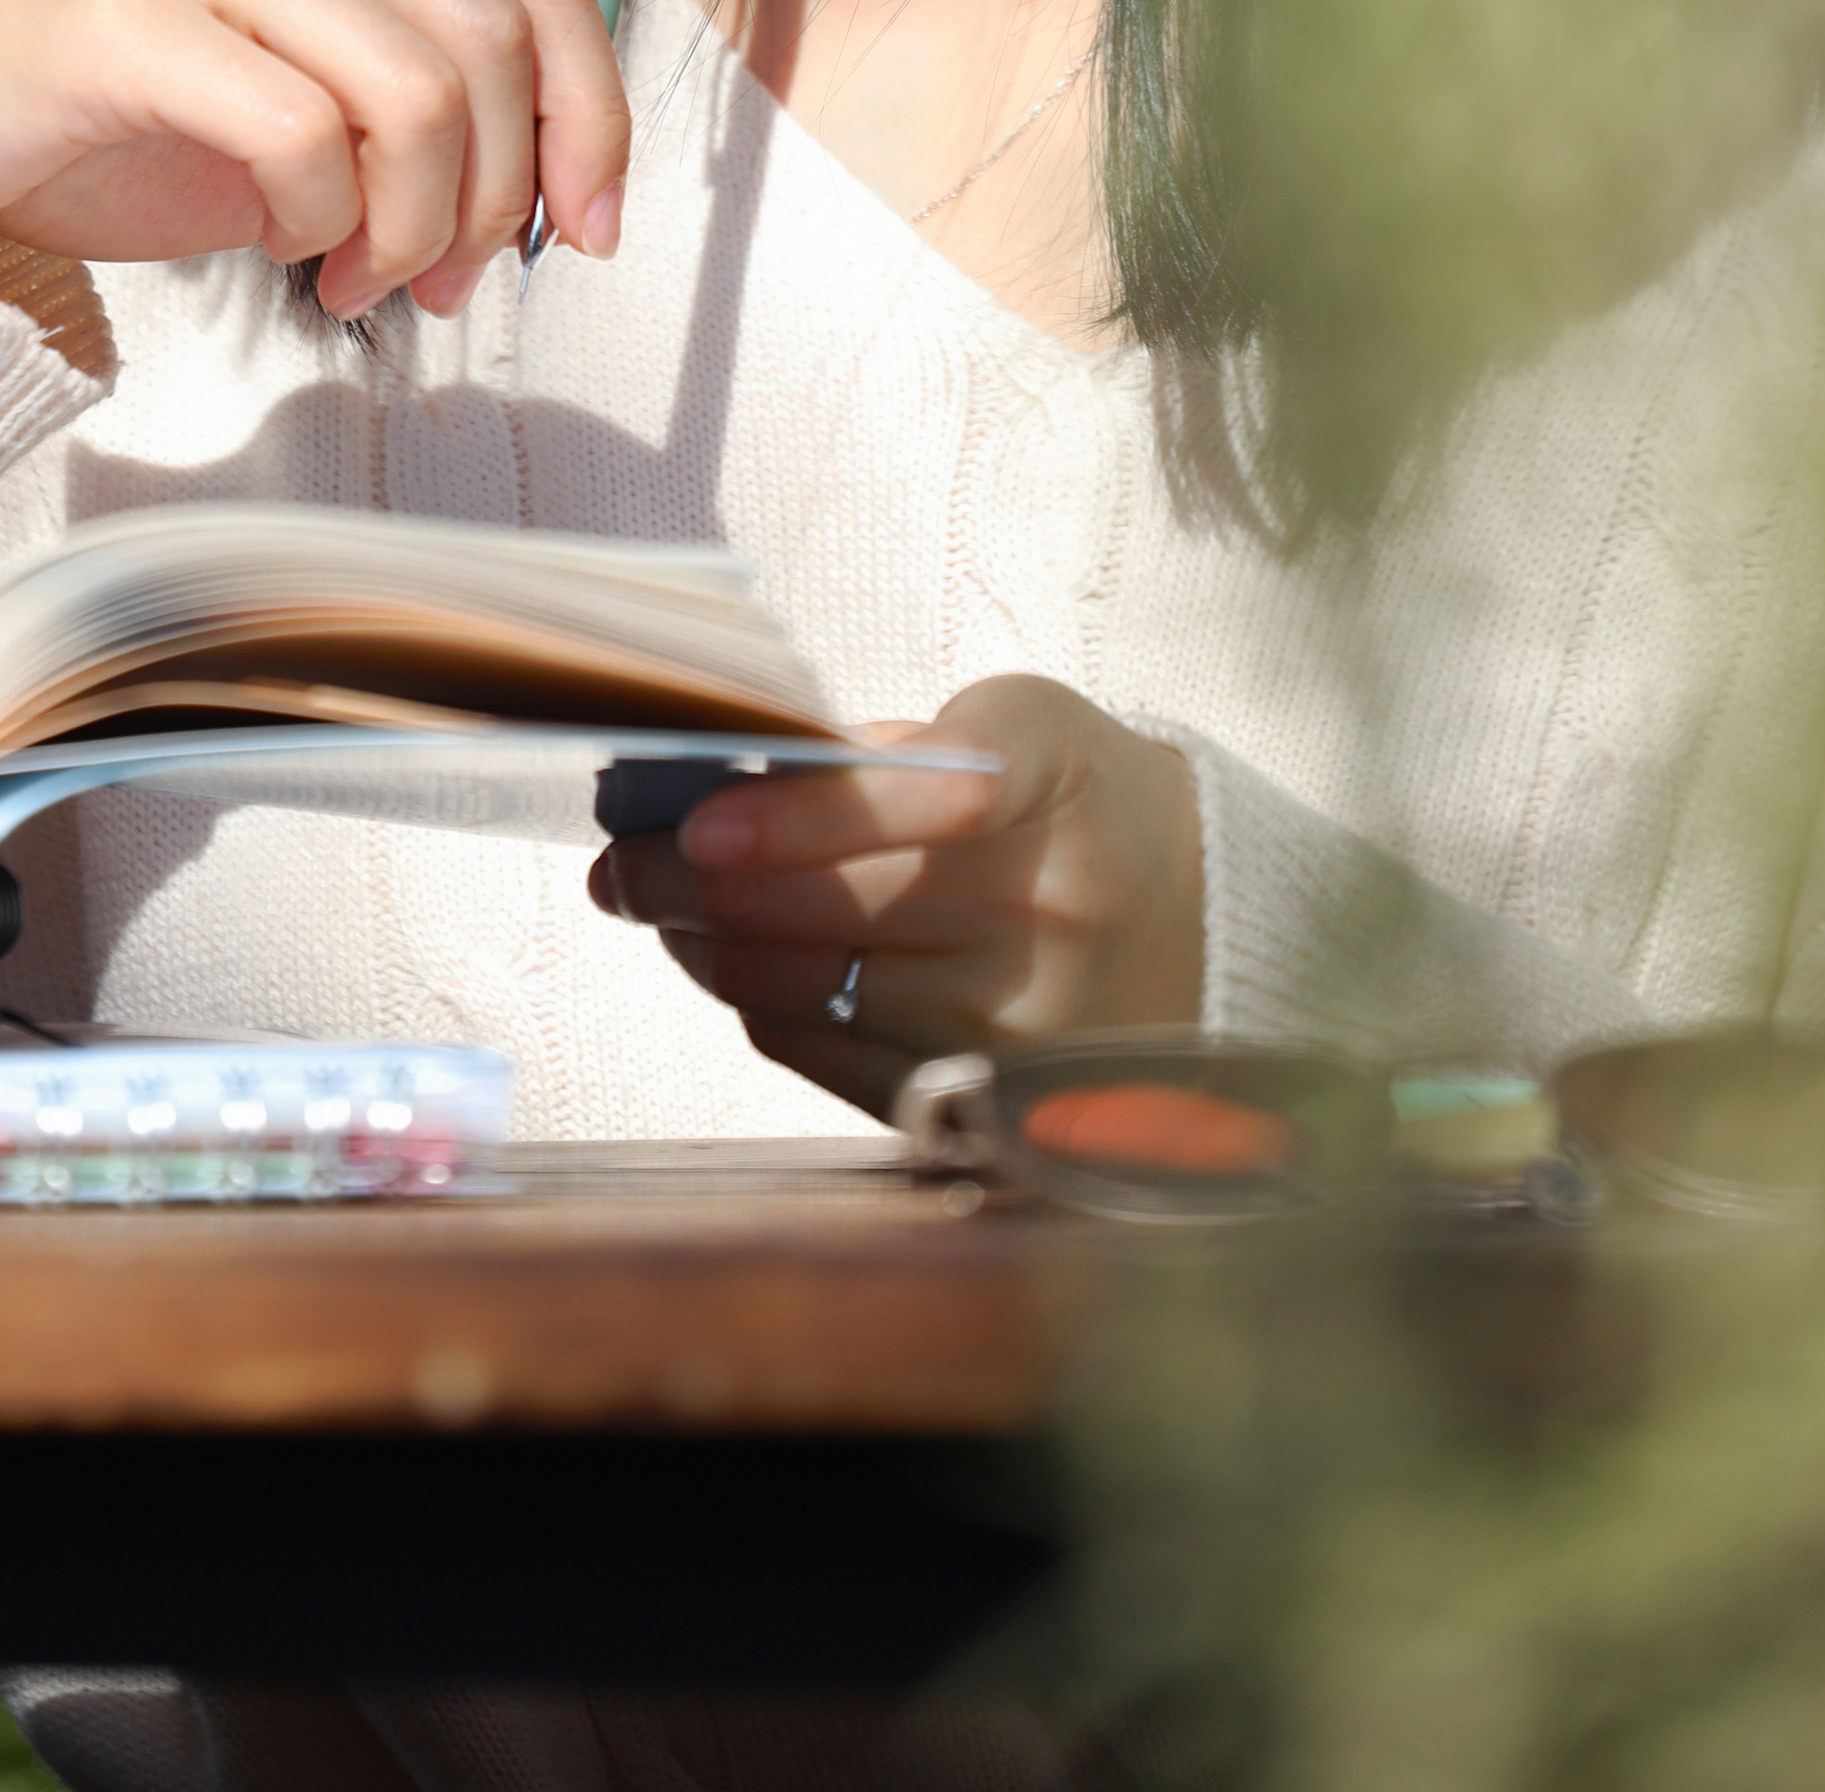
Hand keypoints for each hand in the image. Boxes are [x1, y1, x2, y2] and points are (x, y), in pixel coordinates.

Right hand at [0, 0, 629, 317]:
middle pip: (489, 44)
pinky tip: (286, 247)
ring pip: (411, 92)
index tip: (586, 227)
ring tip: (358, 278)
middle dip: (497, 197)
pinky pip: (300, 133)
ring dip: (410, 225)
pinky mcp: (126, 12)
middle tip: (447, 284)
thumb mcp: (292, 86)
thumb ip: (406, 96)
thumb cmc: (105, 113)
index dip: (591, 114)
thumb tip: (550, 191)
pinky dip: (318, 221)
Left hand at [589, 676, 1203, 1118]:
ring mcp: (1020, 1021)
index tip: (696, 821)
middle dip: (691, 885)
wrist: (1201, 920)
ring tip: (658, 905)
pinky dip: (758, 1004)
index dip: (799, 818)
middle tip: (622, 861)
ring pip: (807, 991)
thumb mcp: (1010, 727)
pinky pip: (826, 1055)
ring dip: (708, 946)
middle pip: (832, 912)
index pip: (924, 801)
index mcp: (1055, 787)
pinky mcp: (987, 1097)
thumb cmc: (1070, 801)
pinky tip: (729, 960)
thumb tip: (718, 792)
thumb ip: (881, 753)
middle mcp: (1048, 915)